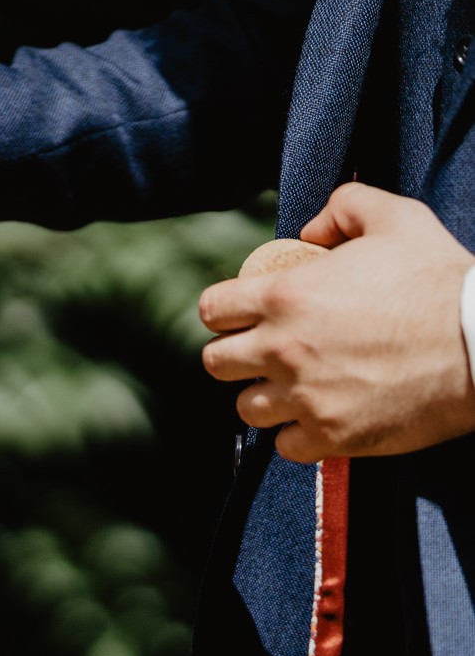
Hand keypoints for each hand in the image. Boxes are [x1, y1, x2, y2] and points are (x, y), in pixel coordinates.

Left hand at [198, 182, 474, 461]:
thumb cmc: (442, 281)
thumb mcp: (397, 219)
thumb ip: (345, 208)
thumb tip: (309, 231)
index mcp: (286, 295)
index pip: (212, 310)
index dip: (225, 312)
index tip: (242, 317)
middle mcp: (283, 348)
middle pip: (216, 363)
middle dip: (236, 356)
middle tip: (266, 353)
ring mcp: (305, 397)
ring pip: (246, 408)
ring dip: (265, 398)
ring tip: (295, 387)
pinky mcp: (331, 436)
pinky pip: (284, 447)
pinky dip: (298, 436)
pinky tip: (321, 417)